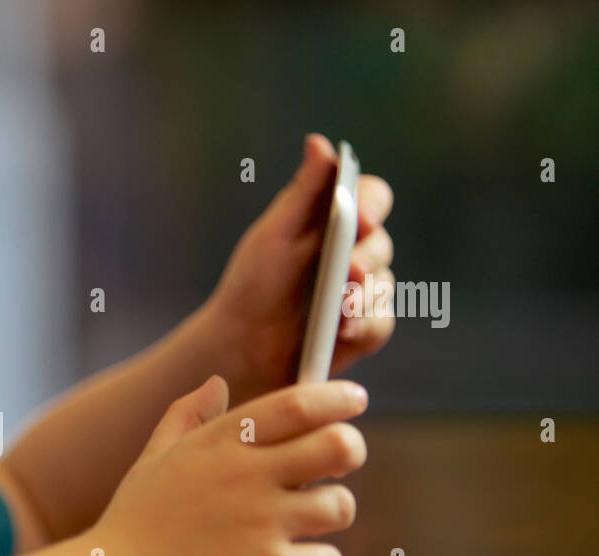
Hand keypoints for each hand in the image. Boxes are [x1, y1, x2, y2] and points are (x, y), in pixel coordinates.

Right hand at [93, 375, 367, 555]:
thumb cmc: (132, 525)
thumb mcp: (153, 459)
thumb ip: (186, 416)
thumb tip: (215, 381)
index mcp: (220, 444)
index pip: (298, 404)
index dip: (336, 397)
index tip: (353, 400)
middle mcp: (246, 476)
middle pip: (339, 445)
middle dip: (349, 450)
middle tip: (337, 465)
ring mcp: (262, 524)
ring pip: (341, 506)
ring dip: (330, 515)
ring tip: (302, 526)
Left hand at [197, 134, 394, 401]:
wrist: (243, 342)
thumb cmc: (255, 281)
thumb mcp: (274, 233)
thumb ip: (302, 192)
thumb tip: (319, 142)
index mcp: (336, 219)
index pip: (371, 197)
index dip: (371, 204)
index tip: (358, 218)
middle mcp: (356, 250)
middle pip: (381, 244)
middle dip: (365, 257)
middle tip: (349, 270)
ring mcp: (363, 289)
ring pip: (384, 285)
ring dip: (362, 296)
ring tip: (339, 308)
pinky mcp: (364, 327)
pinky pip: (380, 323)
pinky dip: (363, 326)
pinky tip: (343, 331)